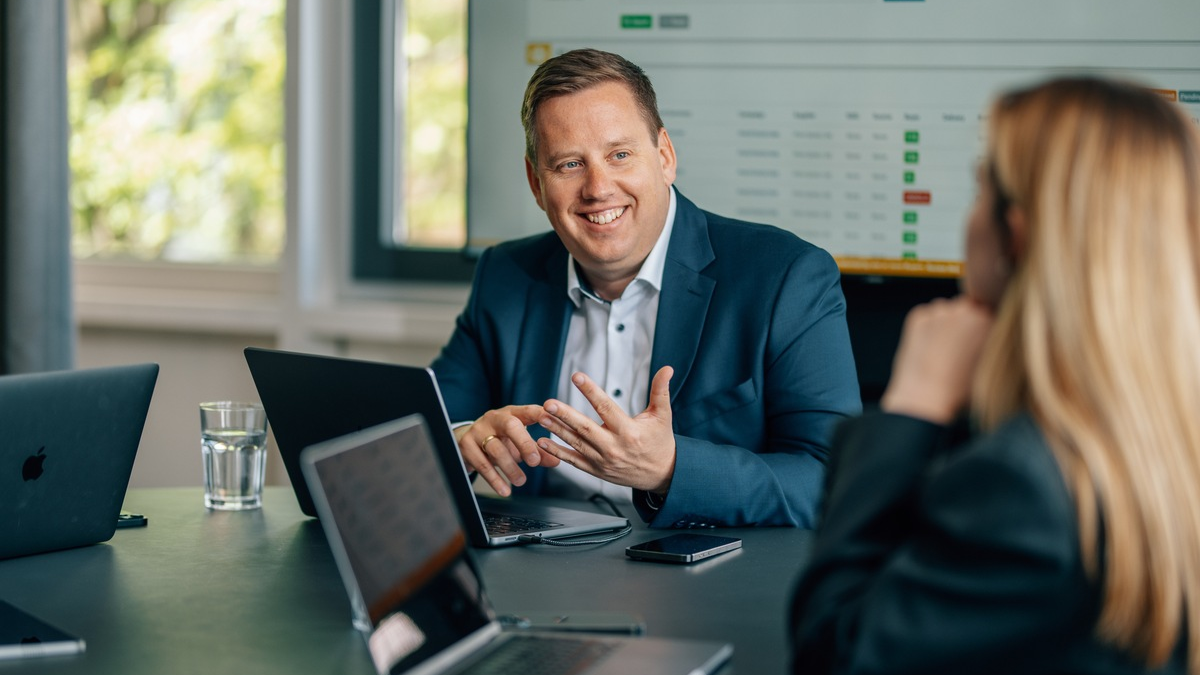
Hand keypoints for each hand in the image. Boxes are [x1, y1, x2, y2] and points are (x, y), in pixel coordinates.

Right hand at [456, 405, 560, 496]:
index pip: (528, 411)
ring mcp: (478, 430)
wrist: (465, 440)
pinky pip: (482, 464)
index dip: (540, 415)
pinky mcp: (466, 446)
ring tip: (521, 481)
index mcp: (511, 413)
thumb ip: (538, 451)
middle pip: (510, 425)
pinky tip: (505, 489)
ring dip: (510, 467)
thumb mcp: (518, 442)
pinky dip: (495, 479)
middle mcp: (494, 418)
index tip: (551, 421)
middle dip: (524, 443)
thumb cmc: (499, 439)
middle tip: (534, 461)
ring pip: (496, 448)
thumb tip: (556, 461)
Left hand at [535, 366, 676, 493]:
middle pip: (585, 428)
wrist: (662, 474)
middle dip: (565, 415)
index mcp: (629, 431)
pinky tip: (543, 442)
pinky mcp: (597, 471)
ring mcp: (603, 461)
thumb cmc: (660, 442)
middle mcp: (614, 447)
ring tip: (542, 417)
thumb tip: (667, 368)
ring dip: (557, 430)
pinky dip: (557, 452)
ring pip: (576, 443)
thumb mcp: (663, 416)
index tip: (577, 377)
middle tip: (548, 403)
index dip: (590, 391)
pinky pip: (574, 461)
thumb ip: (661, 391)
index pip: (606, 407)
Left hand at [881, 296, 994, 423]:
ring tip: (941, 351)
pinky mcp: (919, 316)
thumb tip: (1004, 340)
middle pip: (968, 307)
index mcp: (992, 321)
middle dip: (965, 321)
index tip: (975, 342)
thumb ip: (1002, 348)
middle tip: (958, 346)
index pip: (989, 312)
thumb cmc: (963, 390)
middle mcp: (968, 310)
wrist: (927, 397)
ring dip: (945, 323)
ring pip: (946, 310)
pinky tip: (927, 349)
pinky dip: (926, 328)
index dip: (981, 328)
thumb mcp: (995, 369)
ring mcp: (941, 311)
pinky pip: (926, 316)